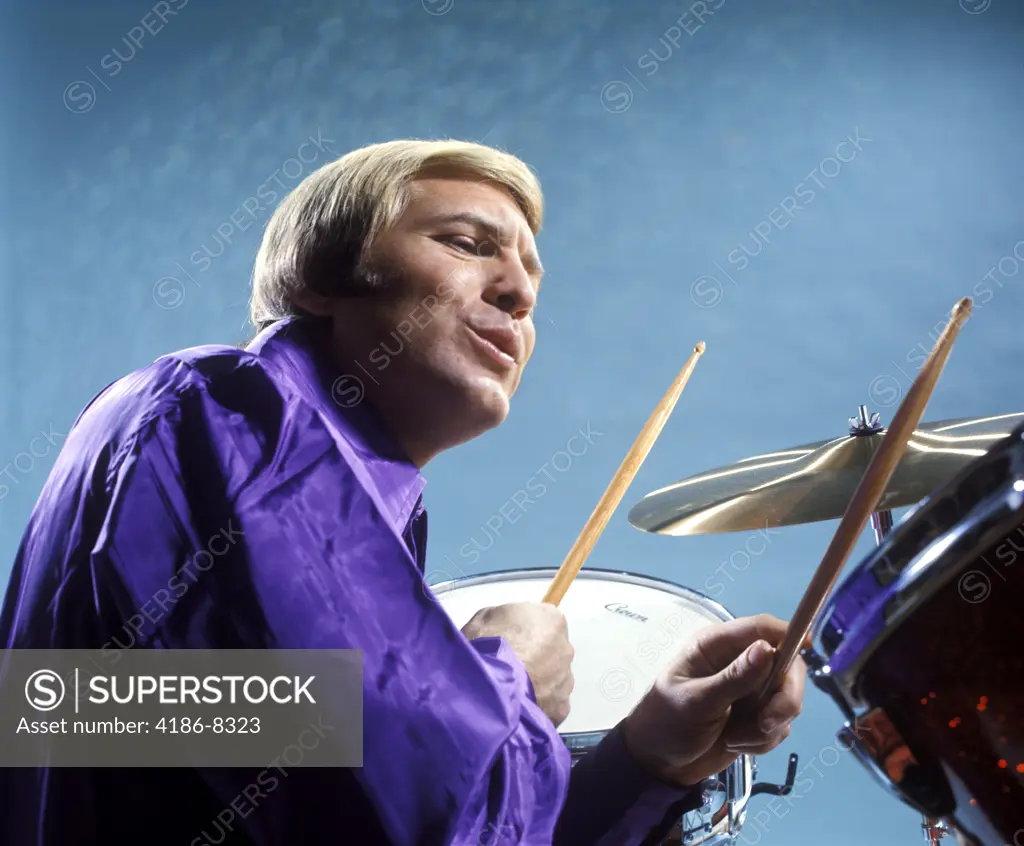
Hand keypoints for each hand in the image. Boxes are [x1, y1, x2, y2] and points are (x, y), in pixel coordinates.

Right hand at [461, 602, 573, 726]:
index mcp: (552, 620)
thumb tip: (511, 628)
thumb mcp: (488, 616)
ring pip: (555, 679)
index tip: (512, 640)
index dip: (527, 632)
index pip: (546, 622)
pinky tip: (521, 708)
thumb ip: (510, 620)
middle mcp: (565, 649)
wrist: (485, 686)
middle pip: (554, 651)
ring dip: (540, 682)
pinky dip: (540, 705)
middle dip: (538, 657)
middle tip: (512, 666)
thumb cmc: (485, 646)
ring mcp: (565, 680)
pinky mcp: (560, 708)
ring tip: (515, 691)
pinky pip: (552, 704)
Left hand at [621, 614, 804, 786]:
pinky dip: (765, 739)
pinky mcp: (757, 716)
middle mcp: (737, 662)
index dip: (787, 633)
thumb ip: (733, 679)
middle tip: (766, 722)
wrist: (659, 764)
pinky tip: (739, 743)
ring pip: (786, 698)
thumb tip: (766, 649)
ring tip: (737, 737)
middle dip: (783, 698)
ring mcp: (749, 690)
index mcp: (715, 646)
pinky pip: (781, 724)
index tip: (806, 647)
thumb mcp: (696, 701)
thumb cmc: (666, 723)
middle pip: (786, 665)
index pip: (760, 627)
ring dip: (769, 724)